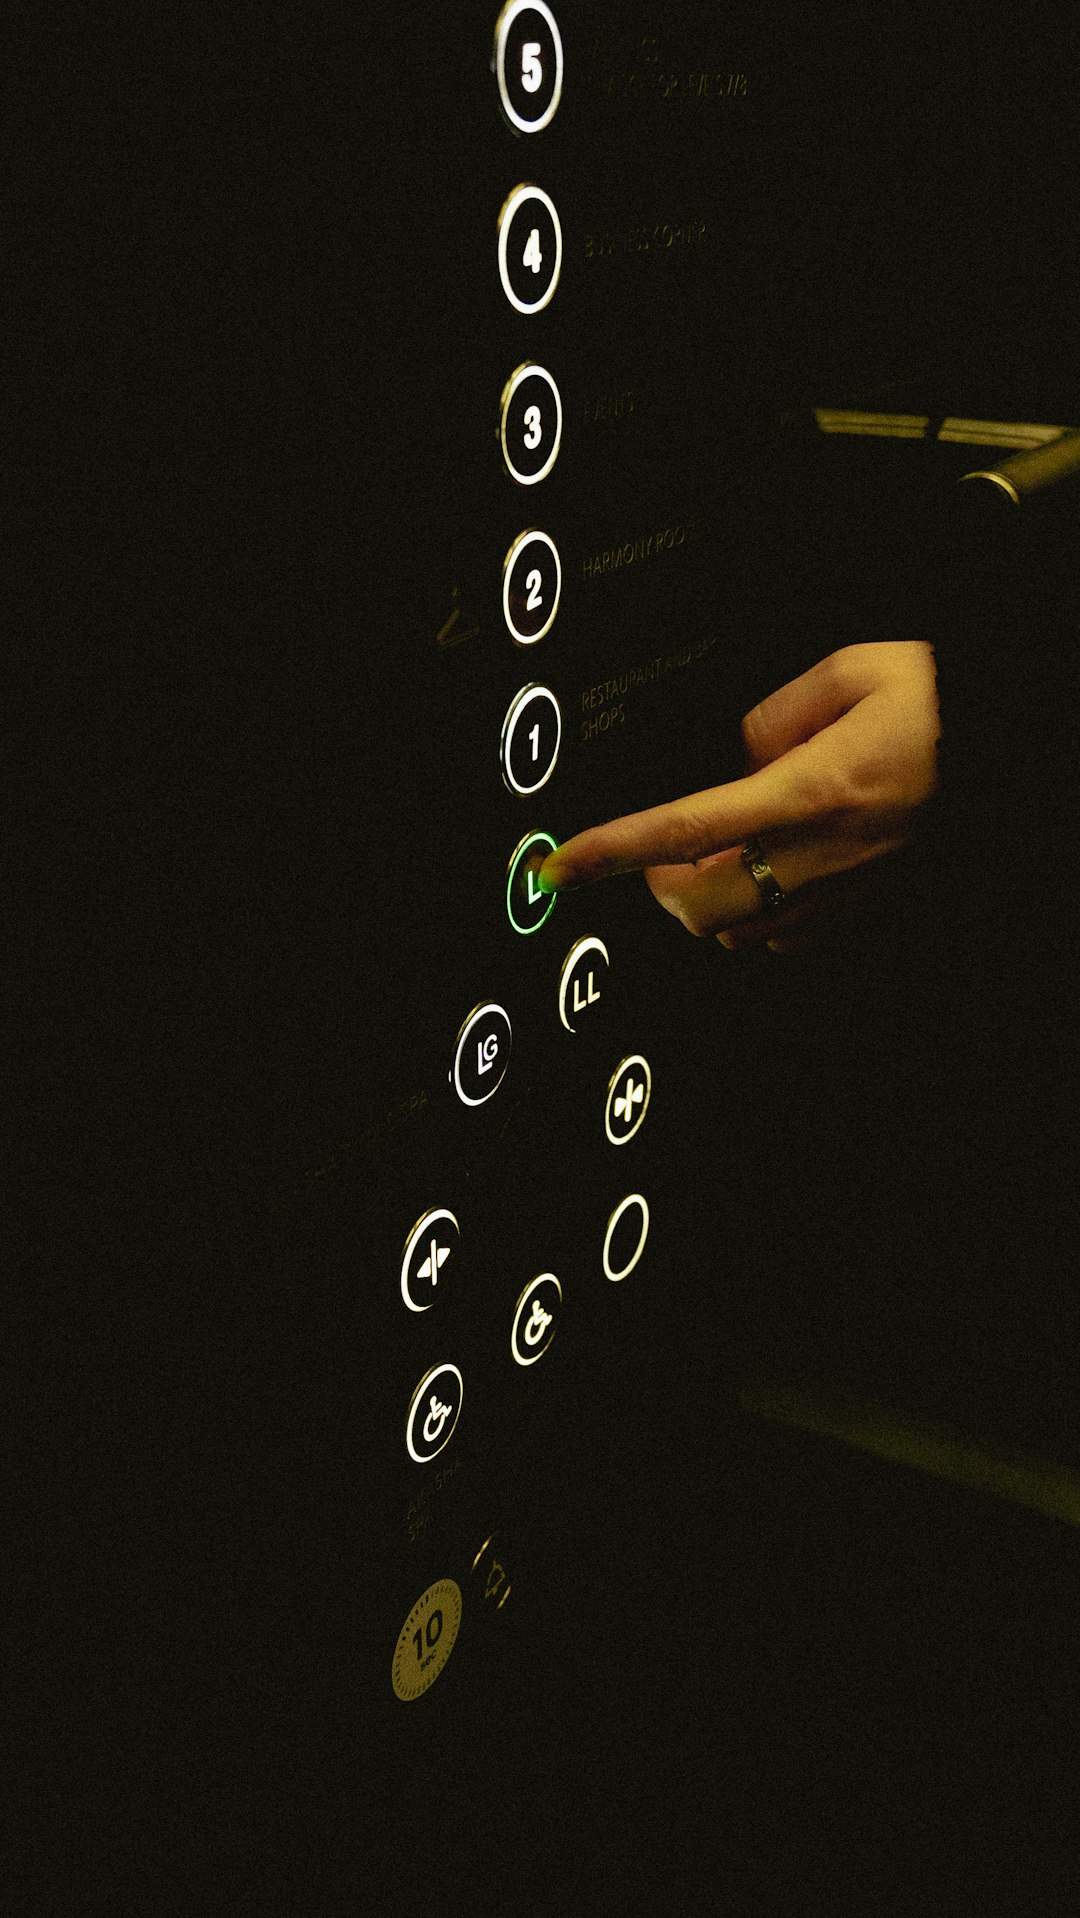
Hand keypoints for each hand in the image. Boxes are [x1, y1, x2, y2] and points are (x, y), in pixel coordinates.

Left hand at [538, 642, 940, 952]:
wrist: (1009, 743)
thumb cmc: (939, 702)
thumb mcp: (850, 671)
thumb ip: (773, 714)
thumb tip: (739, 756)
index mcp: (806, 790)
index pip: (682, 830)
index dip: (610, 851)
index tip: (561, 864)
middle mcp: (820, 853)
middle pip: (697, 907)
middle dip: (660, 886)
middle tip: (662, 854)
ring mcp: (843, 890)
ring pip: (736, 932)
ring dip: (708, 903)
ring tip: (722, 858)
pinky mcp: (864, 907)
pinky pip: (784, 940)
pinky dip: (756, 919)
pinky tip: (768, 878)